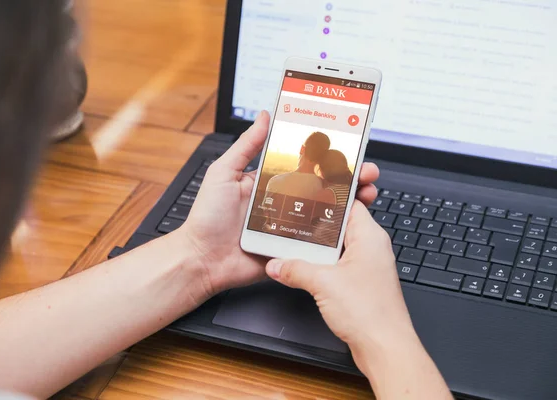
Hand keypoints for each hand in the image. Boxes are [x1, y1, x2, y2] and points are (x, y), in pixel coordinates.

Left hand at [180, 111, 380, 297]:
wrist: (202, 260)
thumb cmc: (207, 217)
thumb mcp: (224, 173)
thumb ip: (246, 146)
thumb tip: (264, 116)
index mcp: (270, 180)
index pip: (304, 163)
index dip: (326, 155)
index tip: (347, 146)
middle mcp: (284, 201)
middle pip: (323, 186)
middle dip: (348, 177)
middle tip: (366, 171)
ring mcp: (290, 224)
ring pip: (326, 211)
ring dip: (349, 201)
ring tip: (365, 193)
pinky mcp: (292, 247)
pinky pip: (318, 238)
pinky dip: (336, 231)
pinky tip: (351, 222)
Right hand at [265, 201, 416, 371]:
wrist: (384, 348)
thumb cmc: (370, 313)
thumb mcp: (323, 284)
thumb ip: (295, 270)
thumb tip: (277, 264)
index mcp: (369, 236)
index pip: (349, 203)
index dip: (328, 196)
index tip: (308, 192)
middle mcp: (372, 248)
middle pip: (340, 225)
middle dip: (316, 224)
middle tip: (293, 217)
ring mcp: (367, 266)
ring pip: (338, 247)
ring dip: (317, 247)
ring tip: (294, 242)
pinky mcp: (362, 283)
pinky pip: (339, 265)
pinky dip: (322, 264)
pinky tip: (305, 268)